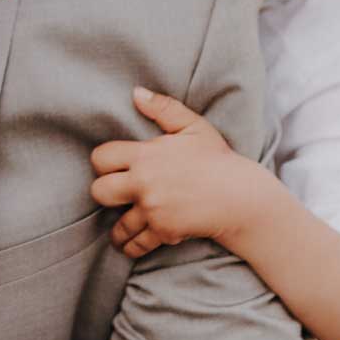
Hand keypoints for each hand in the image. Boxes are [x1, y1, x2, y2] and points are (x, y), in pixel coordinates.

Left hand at [90, 87, 271, 257]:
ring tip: (122, 226)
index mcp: (146, 156)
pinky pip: (137, 244)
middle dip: (104, 193)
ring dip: (119, 227)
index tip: (112, 167)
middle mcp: (143, 184)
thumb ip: (163, 108)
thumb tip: (136, 93)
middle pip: (99, 192)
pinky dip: (133, 246)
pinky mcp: (163, 232)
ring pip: (117, 225)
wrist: (240, 196)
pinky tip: (132, 243)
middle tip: (115, 194)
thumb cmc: (217, 159)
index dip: (103, 162)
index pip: (101, 158)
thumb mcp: (193, 127)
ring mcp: (152, 210)